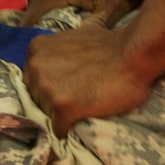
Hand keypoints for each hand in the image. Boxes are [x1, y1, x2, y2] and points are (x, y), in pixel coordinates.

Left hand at [24, 0, 164, 135]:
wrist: (133, 55)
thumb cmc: (110, 44)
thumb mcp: (76, 35)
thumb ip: (59, 46)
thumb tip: (58, 56)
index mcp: (36, 49)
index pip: (31, 78)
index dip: (49, 85)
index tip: (66, 87)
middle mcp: (36, 68)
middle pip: (35, 97)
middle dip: (52, 101)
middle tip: (76, 98)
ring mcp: (48, 88)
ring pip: (46, 115)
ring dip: (61, 116)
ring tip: (82, 108)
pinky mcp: (62, 108)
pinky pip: (58, 129)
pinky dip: (68, 130)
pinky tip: (81, 120)